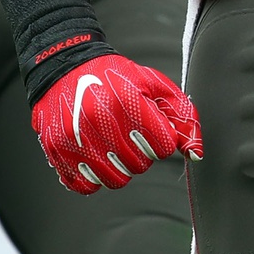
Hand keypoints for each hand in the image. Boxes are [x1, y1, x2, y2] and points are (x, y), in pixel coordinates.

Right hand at [32, 54, 202, 193]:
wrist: (65, 67)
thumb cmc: (115, 77)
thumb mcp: (155, 85)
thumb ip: (183, 116)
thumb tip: (195, 154)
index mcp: (128, 100)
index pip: (163, 146)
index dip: (161, 139)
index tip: (151, 127)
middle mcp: (100, 120)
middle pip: (140, 165)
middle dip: (141, 153)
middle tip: (129, 133)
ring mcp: (76, 138)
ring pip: (115, 179)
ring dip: (119, 166)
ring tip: (113, 144)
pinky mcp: (57, 151)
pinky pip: (86, 186)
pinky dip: (93, 176)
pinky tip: (94, 155)